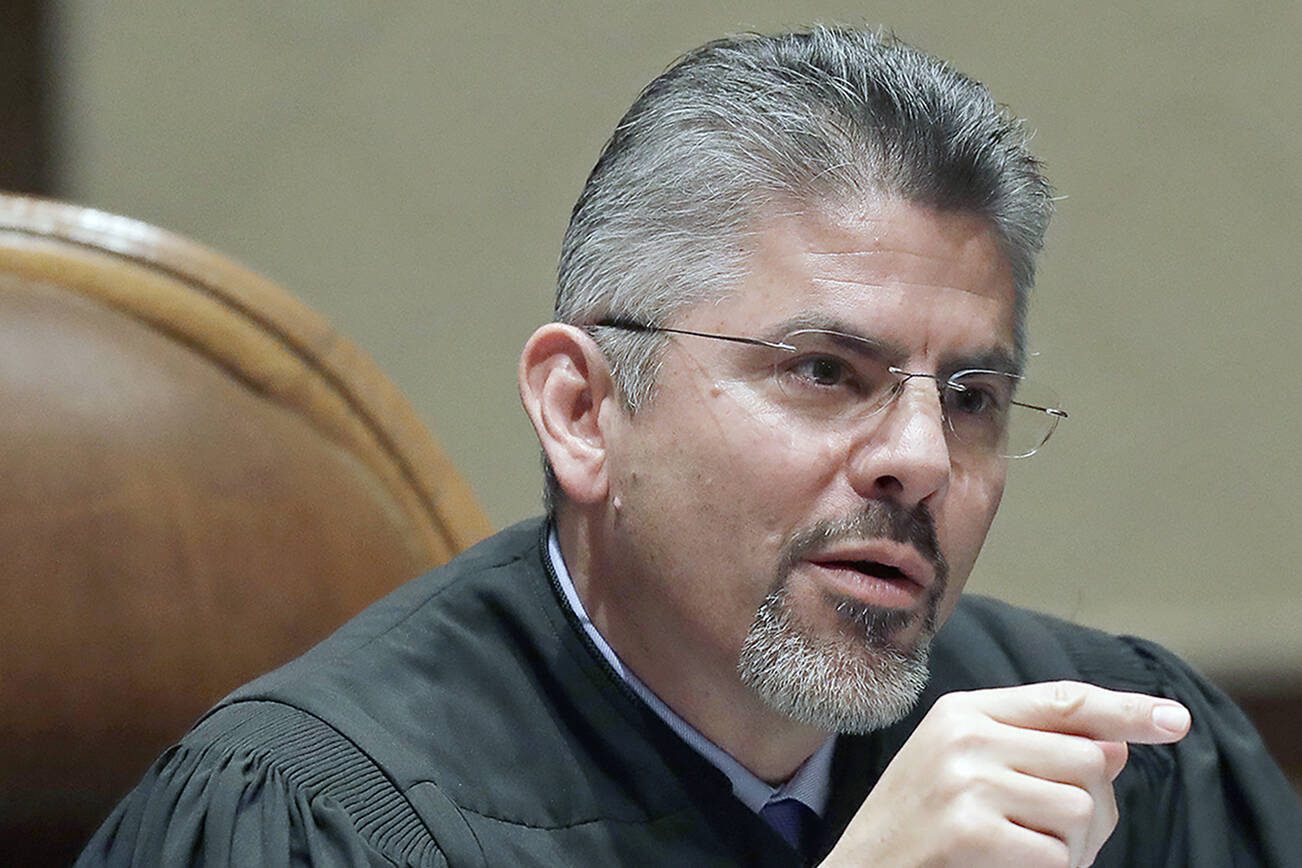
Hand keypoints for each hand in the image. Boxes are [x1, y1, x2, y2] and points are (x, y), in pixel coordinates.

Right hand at [821, 680, 1190, 866]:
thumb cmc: (919, 827)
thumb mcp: (965, 769)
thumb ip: (1034, 749)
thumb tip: (1117, 745)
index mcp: (964, 712)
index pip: (1064, 701)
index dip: (1127, 710)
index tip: (1176, 720)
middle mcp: (965, 735)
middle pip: (1088, 760)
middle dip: (1093, 807)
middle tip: (1056, 840)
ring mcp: (966, 781)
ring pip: (1082, 809)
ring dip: (1073, 849)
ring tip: (1028, 855)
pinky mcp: (970, 832)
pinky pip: (1057, 856)